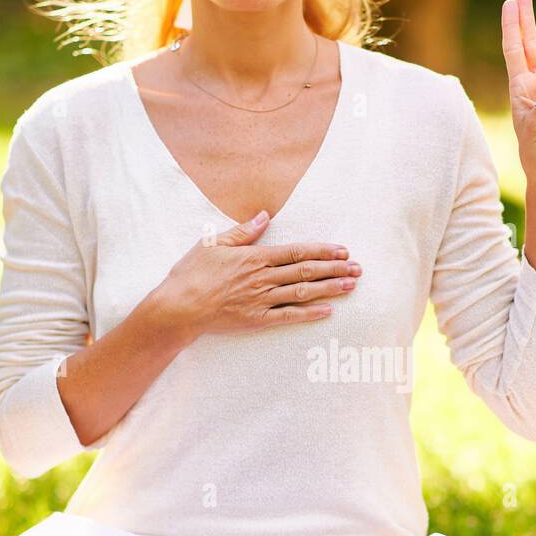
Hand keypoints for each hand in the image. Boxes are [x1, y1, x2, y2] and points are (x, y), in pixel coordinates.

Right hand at [154, 210, 361, 339]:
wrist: (177, 307)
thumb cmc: (191, 274)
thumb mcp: (213, 243)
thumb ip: (243, 232)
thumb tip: (264, 216)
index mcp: (254, 258)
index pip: (296, 252)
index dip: (322, 251)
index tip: (342, 250)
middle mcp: (262, 278)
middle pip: (306, 272)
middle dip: (334, 269)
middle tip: (358, 268)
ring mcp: (261, 300)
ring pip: (302, 293)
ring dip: (329, 289)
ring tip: (351, 285)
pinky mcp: (256, 320)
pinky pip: (288, 316)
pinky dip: (309, 314)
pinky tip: (328, 311)